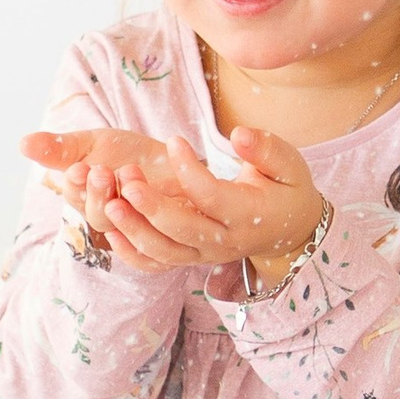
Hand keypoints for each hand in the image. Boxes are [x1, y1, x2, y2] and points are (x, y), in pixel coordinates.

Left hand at [18, 126, 323, 278]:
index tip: (173, 140)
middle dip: (152, 206)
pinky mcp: (191, 260)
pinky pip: (157, 264)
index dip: (189, 169)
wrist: (290, 229)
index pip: (212, 197)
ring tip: (110, 202)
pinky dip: (132, 252)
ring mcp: (206, 255)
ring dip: (134, 229)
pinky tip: (109, 230)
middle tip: (126, 177)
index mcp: (248, 215)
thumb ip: (266, 149)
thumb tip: (239, 135)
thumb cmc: (286, 187)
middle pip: (183, 230)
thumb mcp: (288, 163)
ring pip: (165, 252)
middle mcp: (225, 242)